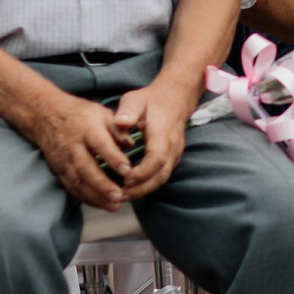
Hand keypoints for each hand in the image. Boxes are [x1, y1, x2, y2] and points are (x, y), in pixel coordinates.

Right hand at [26, 86, 138, 209]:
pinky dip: (85, 197)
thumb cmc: (81, 115)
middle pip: (87, 167)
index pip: (101, 145)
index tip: (127, 170)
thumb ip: (118, 129)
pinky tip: (99, 204)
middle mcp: (74, 145)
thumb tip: (132, 144)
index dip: (114, 158)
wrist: (46, 116)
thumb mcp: (102, 113)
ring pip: (78, 181)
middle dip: (103, 184)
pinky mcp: (59, 169)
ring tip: (113, 205)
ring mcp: (64, 159)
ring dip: (95, 196)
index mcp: (88, 128)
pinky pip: (71, 186)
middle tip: (119, 196)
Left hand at [109, 79, 192, 199]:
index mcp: (163, 132)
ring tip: (122, 196)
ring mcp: (174, 154)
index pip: (157, 158)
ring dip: (143, 190)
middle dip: (140, 189)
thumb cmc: (151, 100)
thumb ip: (128, 111)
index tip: (125, 179)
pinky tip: (130, 189)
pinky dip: (147, 185)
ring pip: (162, 179)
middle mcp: (172, 146)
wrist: (175, 98)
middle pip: (160, 175)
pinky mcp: (172, 158)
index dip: (142, 172)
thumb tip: (120, 122)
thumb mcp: (135, 99)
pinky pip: (161, 176)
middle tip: (119, 195)